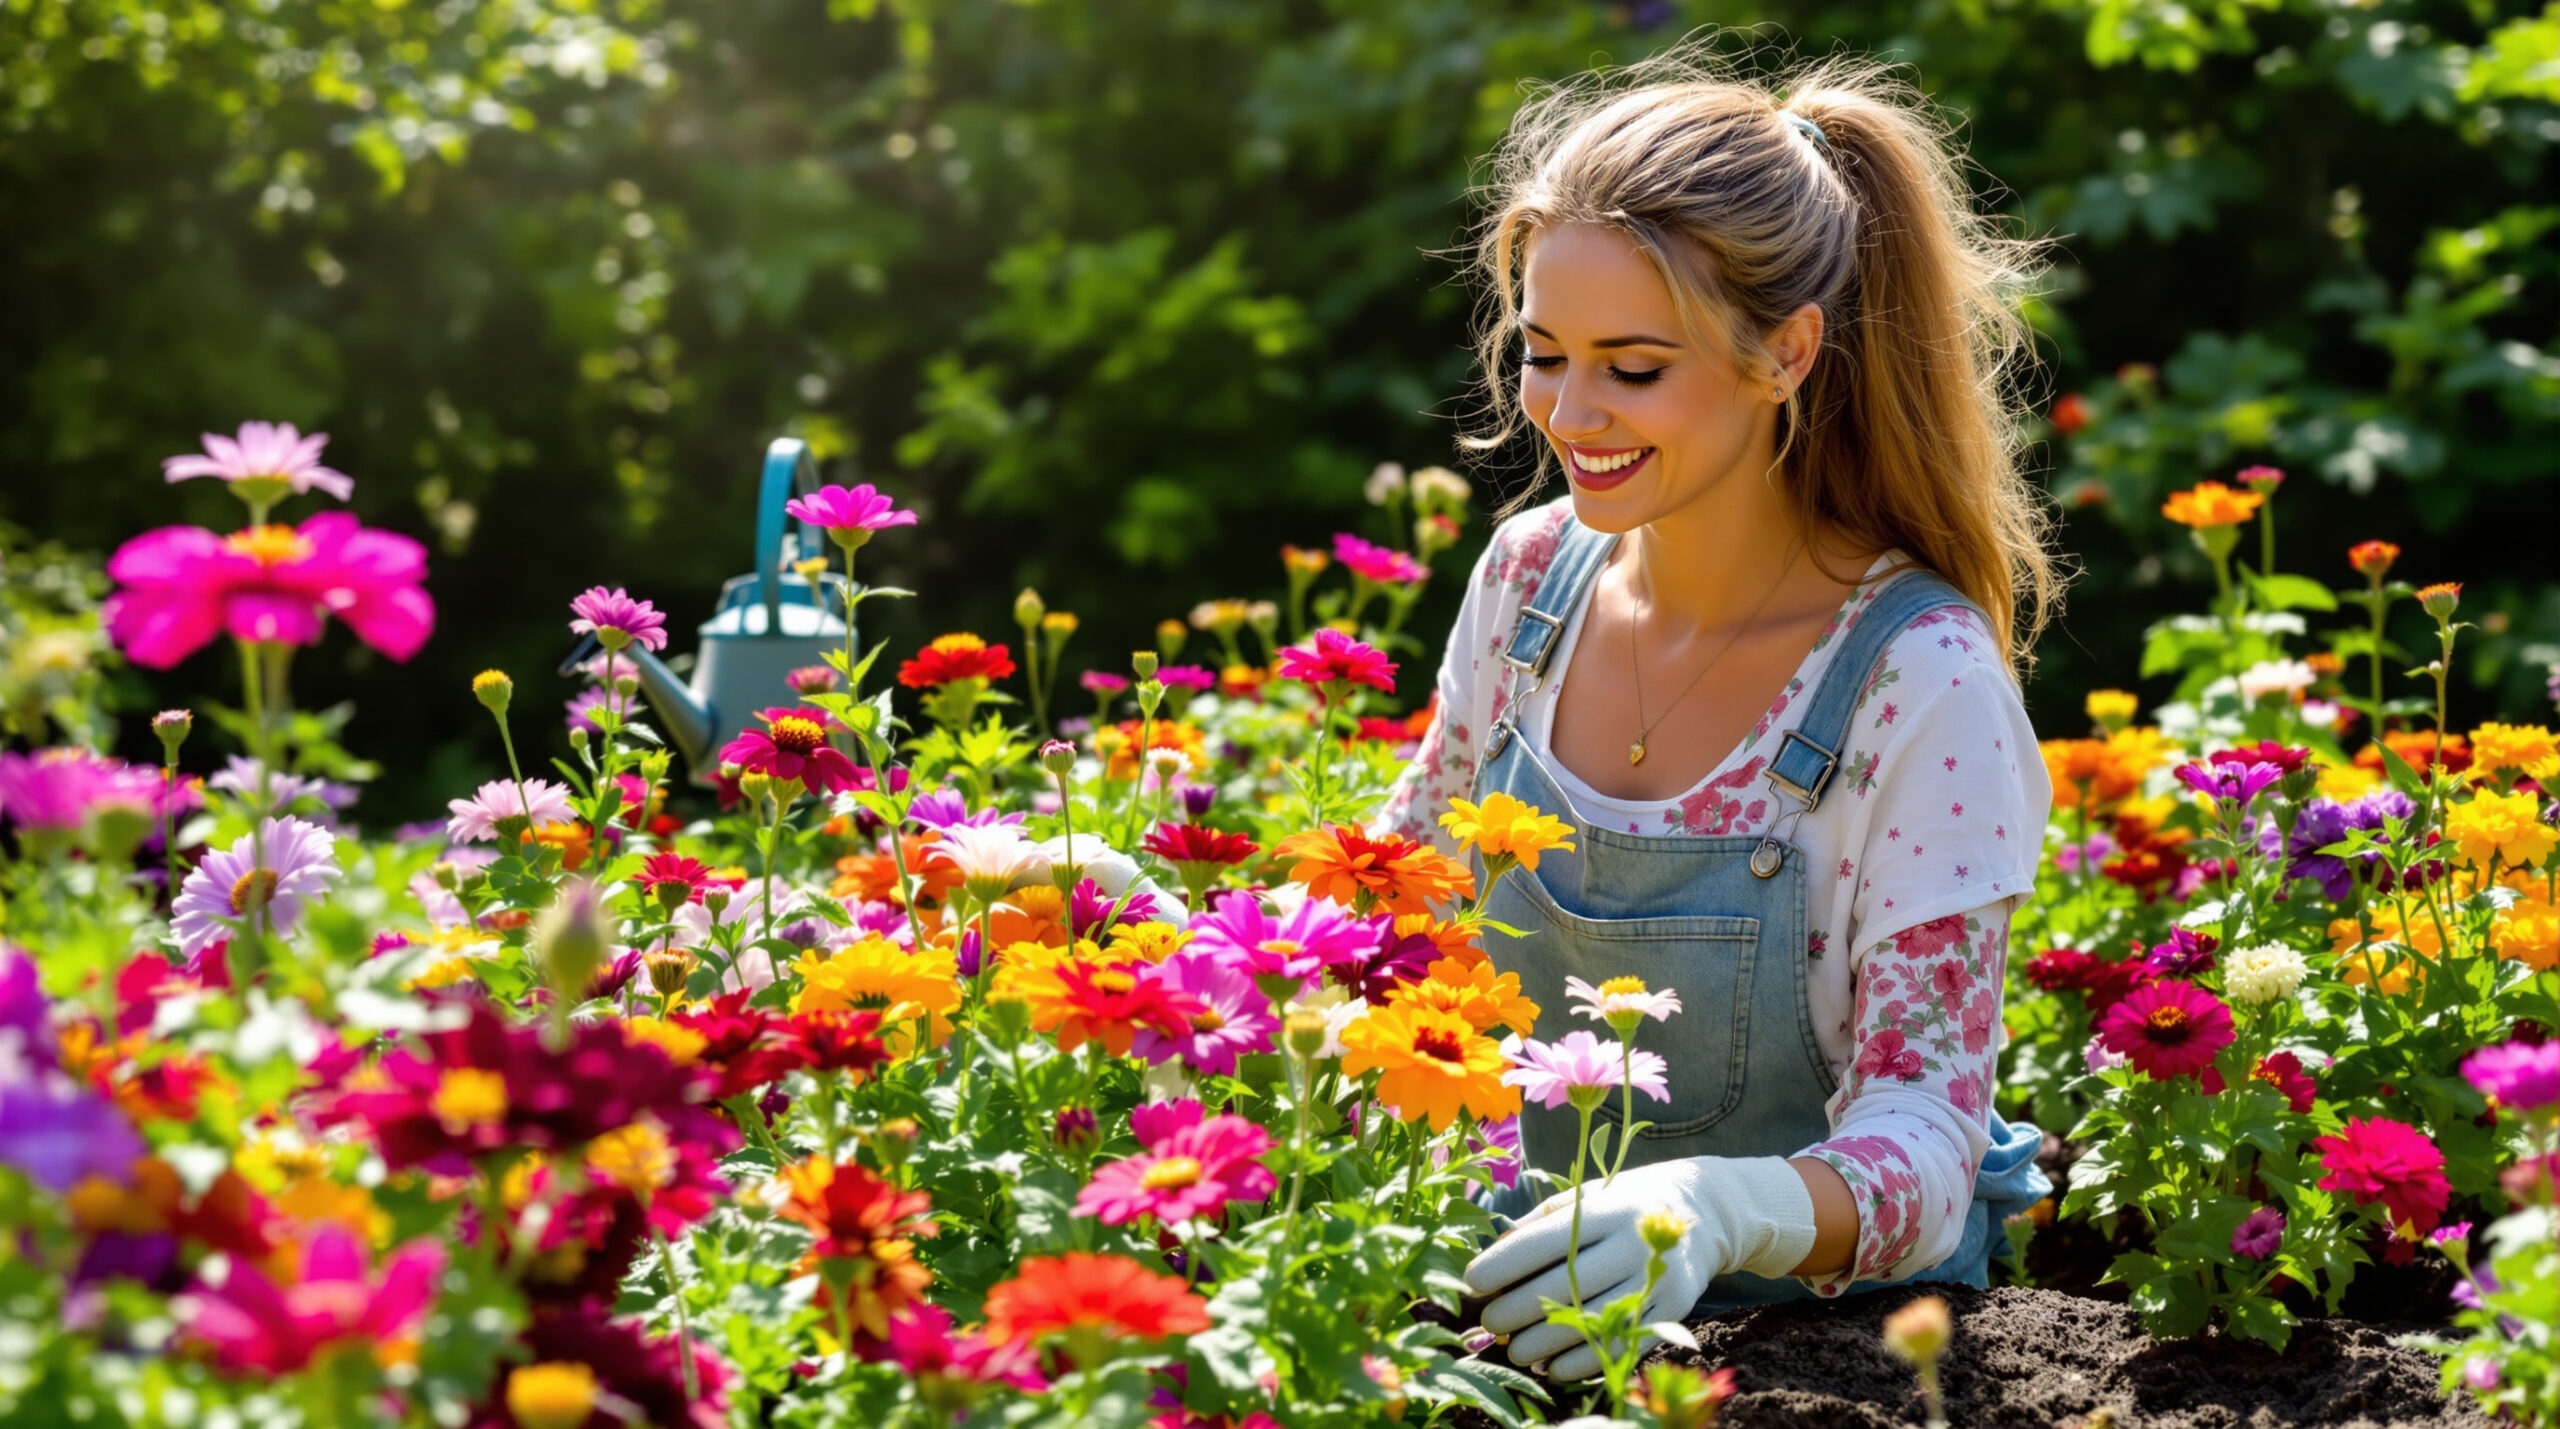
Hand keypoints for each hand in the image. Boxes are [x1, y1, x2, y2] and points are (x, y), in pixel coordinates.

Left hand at [1461, 1156, 1814, 1380]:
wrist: (1701, 1214)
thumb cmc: (1620, 1206)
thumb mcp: (1583, 1199)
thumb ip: (1539, 1224)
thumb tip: (1490, 1257)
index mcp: (1603, 1210)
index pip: (1543, 1241)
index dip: (1502, 1265)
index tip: (1471, 1283)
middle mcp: (1631, 1243)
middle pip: (1562, 1286)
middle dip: (1515, 1310)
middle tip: (1488, 1324)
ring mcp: (1655, 1279)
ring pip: (1589, 1322)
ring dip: (1543, 1344)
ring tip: (1515, 1351)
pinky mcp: (1672, 1310)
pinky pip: (1620, 1346)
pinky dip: (1582, 1363)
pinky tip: (1553, 1368)